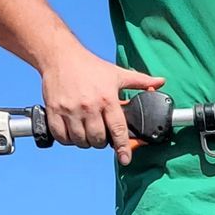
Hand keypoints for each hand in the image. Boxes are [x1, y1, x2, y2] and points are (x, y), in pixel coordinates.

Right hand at [39, 43, 163, 166]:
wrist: (60, 55)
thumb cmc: (90, 66)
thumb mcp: (116, 73)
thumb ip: (139, 81)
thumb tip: (160, 82)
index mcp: (107, 98)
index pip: (118, 129)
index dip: (123, 147)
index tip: (125, 159)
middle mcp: (89, 106)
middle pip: (98, 139)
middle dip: (101, 142)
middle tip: (101, 134)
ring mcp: (70, 109)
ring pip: (80, 140)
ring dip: (85, 142)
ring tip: (87, 132)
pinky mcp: (54, 110)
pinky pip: (61, 136)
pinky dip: (68, 139)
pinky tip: (72, 132)